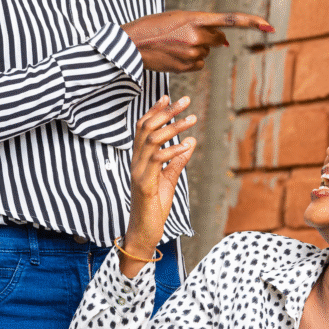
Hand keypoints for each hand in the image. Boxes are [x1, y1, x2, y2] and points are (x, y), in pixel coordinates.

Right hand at [120, 95, 195, 276]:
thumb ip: (177, 160)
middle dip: (167, 112)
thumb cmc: (155, 205)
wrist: (144, 232)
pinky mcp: (144, 184)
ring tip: (192, 119)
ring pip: (152, 140)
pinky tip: (187, 144)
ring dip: (173, 127)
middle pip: (148, 128)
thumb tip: (190, 140)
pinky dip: (172, 151)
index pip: (143, 128)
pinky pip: (156, 161)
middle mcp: (136, 162)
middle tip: (185, 100)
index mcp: (140, 159)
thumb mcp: (169, 179)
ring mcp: (138, 172)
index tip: (168, 96)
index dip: (155, 110)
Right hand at [122, 11, 273, 72]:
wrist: (130, 45)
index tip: (269, 25)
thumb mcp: (178, 18)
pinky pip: (198, 64)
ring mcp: (192, 53)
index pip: (231, 20)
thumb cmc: (153, 27)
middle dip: (210, 38)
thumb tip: (225, 44)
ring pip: (206, 53)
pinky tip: (173, 56)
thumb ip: (202, 26)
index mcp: (195, 18)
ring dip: (195, 49)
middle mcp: (197, 36)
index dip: (252, 22)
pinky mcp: (187, 67)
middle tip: (184, 34)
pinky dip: (189, 61)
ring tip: (172, 45)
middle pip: (218, 40)